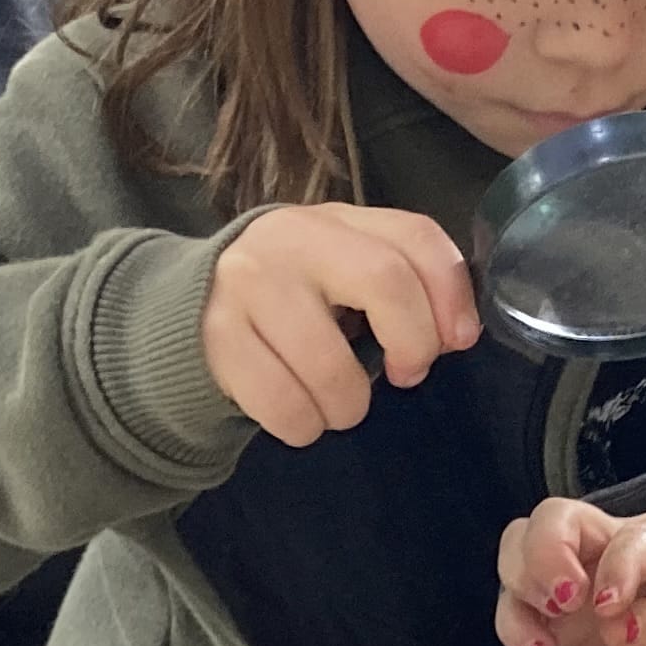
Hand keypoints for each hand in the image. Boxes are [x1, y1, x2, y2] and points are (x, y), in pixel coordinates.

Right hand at [203, 203, 477, 446]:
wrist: (187, 308)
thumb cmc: (292, 298)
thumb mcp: (343, 273)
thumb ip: (401, 286)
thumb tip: (454, 334)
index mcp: (336, 220)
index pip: (414, 236)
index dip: (451, 293)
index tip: (458, 341)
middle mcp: (290, 239)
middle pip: (384, 281)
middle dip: (413, 344)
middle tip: (406, 376)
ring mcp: (248, 285)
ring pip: (330, 366)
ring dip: (350, 406)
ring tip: (340, 405)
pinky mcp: (216, 338)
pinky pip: (284, 406)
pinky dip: (304, 426)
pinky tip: (300, 413)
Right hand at [495, 498, 645, 645]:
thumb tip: (618, 628)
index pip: (627, 537)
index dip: (616, 568)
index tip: (613, 606)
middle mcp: (605, 544)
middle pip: (551, 518)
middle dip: (545, 555)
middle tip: (565, 602)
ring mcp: (572, 576)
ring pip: (518, 551)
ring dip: (522, 587)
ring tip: (548, 638)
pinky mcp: (551, 615)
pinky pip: (513, 607)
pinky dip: (514, 627)